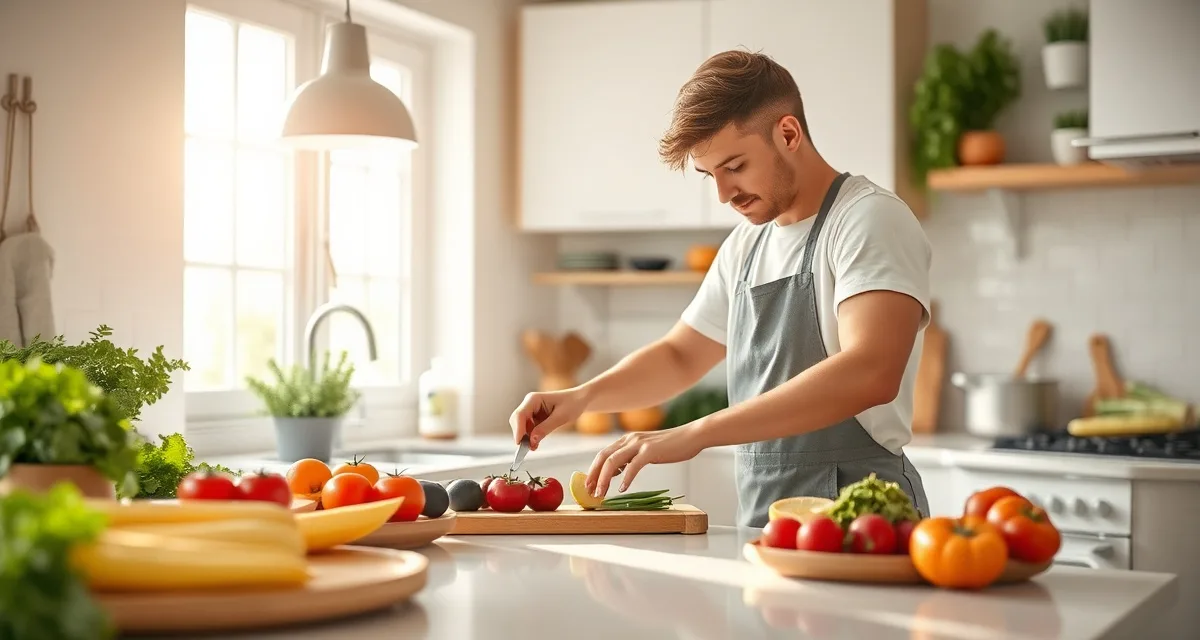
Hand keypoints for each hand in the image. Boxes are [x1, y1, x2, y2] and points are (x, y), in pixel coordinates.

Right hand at [508, 387, 589, 449]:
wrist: (580, 400)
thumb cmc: (573, 403)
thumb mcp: (561, 417)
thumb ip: (545, 428)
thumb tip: (532, 440)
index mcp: (534, 399)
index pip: (520, 414)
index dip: (518, 429)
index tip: (519, 443)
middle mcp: (530, 404)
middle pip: (517, 421)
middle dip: (521, 435)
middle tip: (529, 448)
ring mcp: (531, 411)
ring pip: (521, 426)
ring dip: (525, 437)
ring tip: (534, 447)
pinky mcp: (534, 418)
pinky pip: (528, 429)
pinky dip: (530, 437)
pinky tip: (535, 444)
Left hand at [585, 426, 703, 497]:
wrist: (691, 436)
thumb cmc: (671, 446)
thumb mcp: (645, 451)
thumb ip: (630, 458)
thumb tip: (615, 471)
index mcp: (627, 439)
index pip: (603, 454)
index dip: (593, 470)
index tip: (588, 485)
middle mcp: (630, 439)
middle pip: (603, 457)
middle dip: (593, 475)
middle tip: (589, 492)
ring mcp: (640, 444)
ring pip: (613, 461)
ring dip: (604, 479)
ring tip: (601, 493)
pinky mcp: (650, 451)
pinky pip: (633, 466)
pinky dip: (626, 478)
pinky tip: (622, 489)